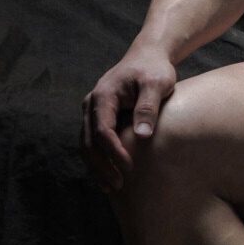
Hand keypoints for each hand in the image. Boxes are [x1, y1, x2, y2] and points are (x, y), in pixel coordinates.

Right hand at [79, 44, 176, 193]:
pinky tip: (109, 175)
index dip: (114, 152)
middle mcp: (92, 105)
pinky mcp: (99, 117)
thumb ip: (148, 107)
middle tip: (118, 185)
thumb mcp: (156, 83)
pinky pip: (93, 142)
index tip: (129, 167)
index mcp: (103, 96)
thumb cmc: (154, 69)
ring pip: (87, 145)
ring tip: (111, 187)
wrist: (147, 56)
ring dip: (97, 167)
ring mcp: (93, 111)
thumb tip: (142, 136)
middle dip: (102, 166)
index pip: (103, 131)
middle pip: (89, 142)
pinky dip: (98, 159)